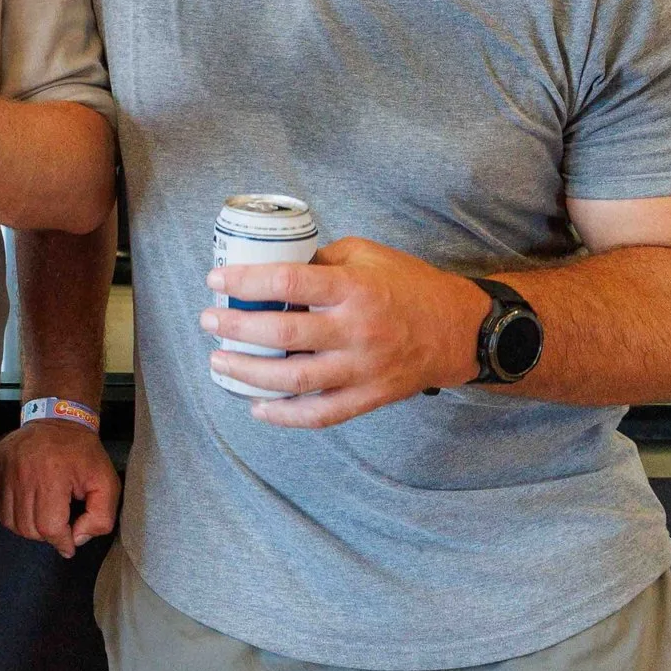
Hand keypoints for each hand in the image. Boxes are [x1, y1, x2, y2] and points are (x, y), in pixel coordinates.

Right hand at [0, 418, 117, 554]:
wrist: (57, 419)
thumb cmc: (83, 453)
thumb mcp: (107, 483)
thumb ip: (101, 517)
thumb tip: (77, 539)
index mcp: (52, 476)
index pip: (49, 527)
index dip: (62, 541)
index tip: (69, 542)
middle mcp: (22, 473)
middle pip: (28, 528)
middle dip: (46, 535)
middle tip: (58, 525)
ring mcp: (2, 470)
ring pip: (9, 521)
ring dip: (27, 527)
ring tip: (42, 516)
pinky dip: (8, 515)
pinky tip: (23, 508)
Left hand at [203, 238, 488, 428]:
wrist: (460, 329)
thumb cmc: (408, 285)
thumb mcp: (367, 255)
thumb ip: (321, 260)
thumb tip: (272, 267)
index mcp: (355, 288)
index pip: (289, 280)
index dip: (246, 281)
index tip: (217, 281)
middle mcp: (357, 329)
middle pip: (284, 331)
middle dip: (237, 328)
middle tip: (209, 321)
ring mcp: (363, 368)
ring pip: (294, 379)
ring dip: (249, 373)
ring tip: (219, 362)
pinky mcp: (369, 397)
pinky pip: (320, 414)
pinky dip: (285, 415)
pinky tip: (257, 407)